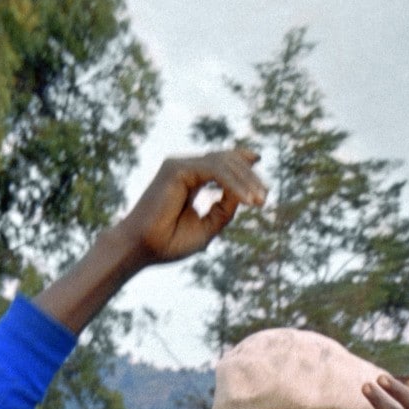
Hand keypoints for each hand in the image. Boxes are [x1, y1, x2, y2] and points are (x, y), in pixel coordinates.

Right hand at [118, 150, 266, 267]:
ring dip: (245, 181)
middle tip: (264, 197)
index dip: (240, 160)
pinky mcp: (177, 169)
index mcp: (188, 179)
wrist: (143, 249)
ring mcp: (179, 166)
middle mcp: (183, 168)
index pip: (219, 163)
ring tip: (259, 200)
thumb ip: (224, 209)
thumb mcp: (206, 227)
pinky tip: (246, 200)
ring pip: (222, 163)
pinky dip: (232, 184)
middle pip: (225, 160)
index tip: (258, 161)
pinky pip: (214, 171)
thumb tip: (243, 194)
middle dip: (248, 176)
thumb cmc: (169, 242)